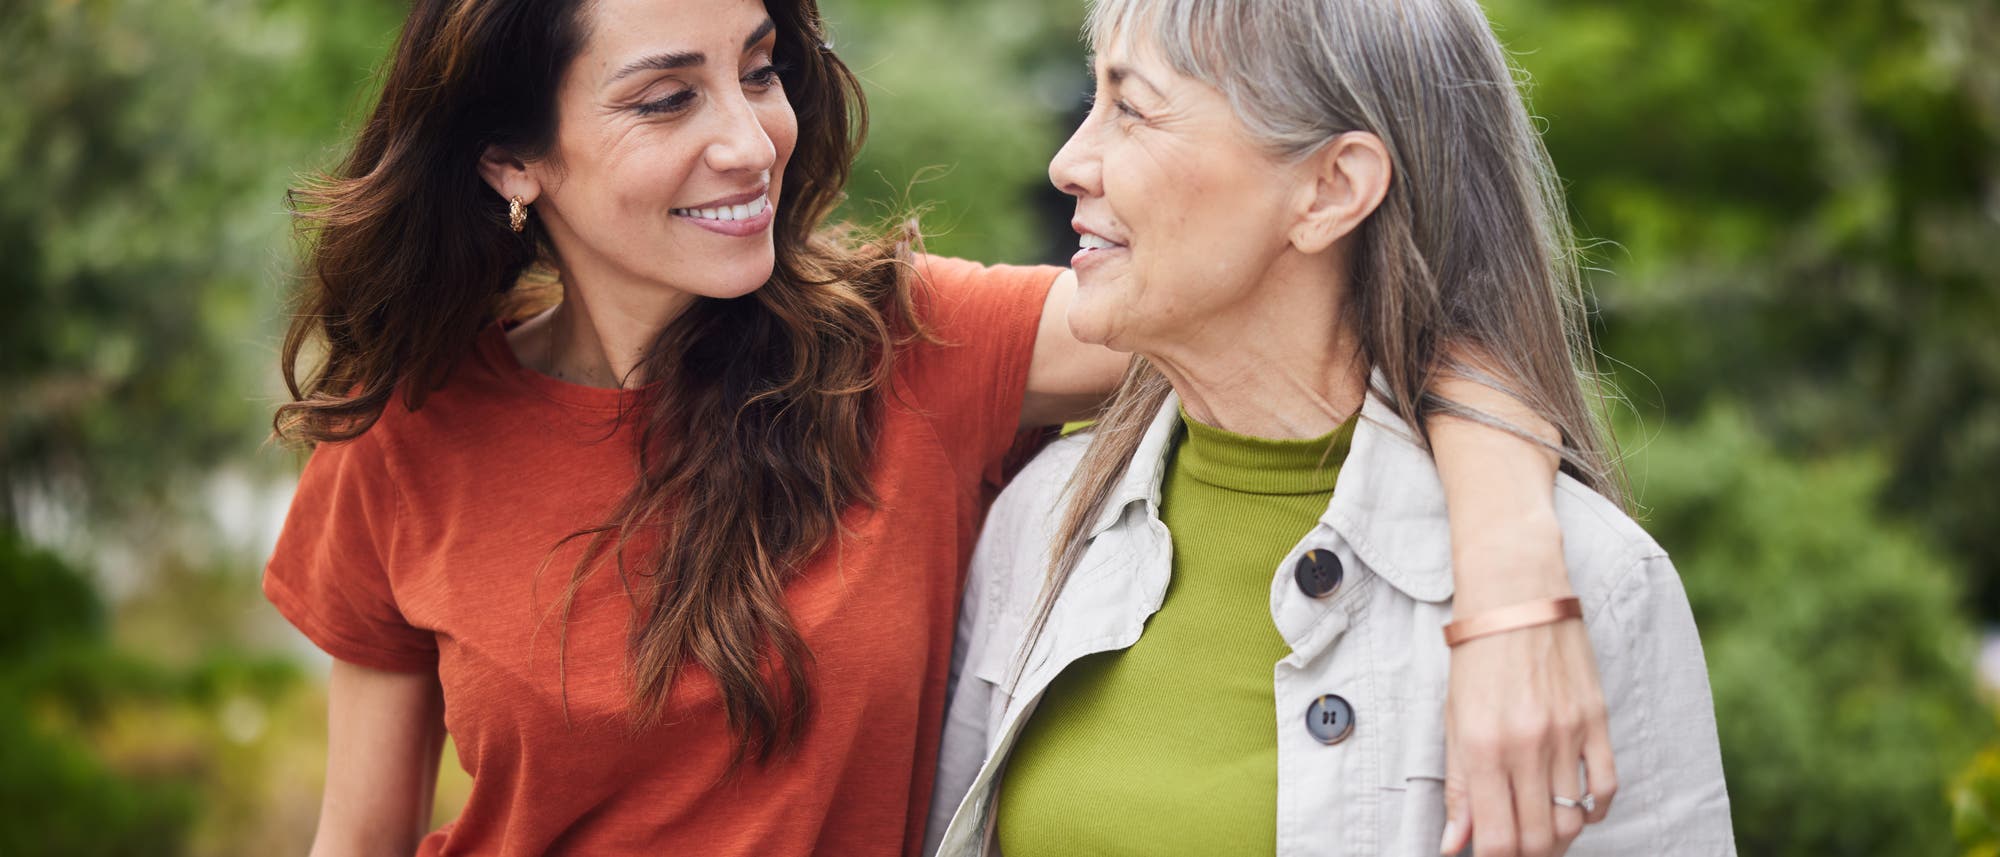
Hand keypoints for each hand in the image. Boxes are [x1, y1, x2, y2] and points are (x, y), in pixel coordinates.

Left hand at [1438, 615, 1615, 856]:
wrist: (1515, 593)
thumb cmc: (1475, 656)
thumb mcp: (1454, 720)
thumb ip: (1459, 787)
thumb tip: (1454, 845)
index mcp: (1483, 748)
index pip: (1496, 839)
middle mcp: (1527, 746)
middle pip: (1538, 839)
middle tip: (1516, 849)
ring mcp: (1568, 734)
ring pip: (1573, 819)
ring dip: (1558, 839)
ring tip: (1542, 833)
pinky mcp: (1597, 720)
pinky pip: (1608, 786)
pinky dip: (1595, 810)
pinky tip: (1578, 810)